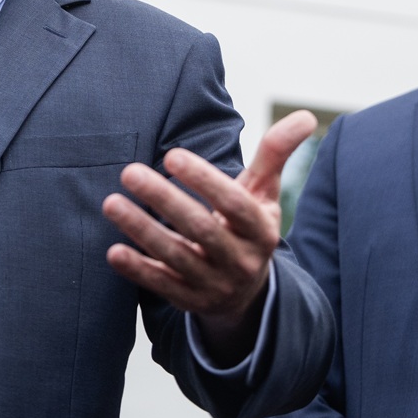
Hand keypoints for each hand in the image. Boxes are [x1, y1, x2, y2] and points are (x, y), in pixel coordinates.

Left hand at [103, 110, 317, 357]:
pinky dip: (138, 270)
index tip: (172, 155)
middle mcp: (241, 260)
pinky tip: (114, 250)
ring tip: (110, 202)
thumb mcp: (265, 194)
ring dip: (141, 230)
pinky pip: (162, 286)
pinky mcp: (190, 302)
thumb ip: (275, 154)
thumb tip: (307, 116)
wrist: (246, 292)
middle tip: (129, 171)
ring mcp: (215, 284)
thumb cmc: (247, 226)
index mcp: (260, 230)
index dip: (205, 180)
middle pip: (202, 229)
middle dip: (165, 200)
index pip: (234, 204)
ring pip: (176, 258)